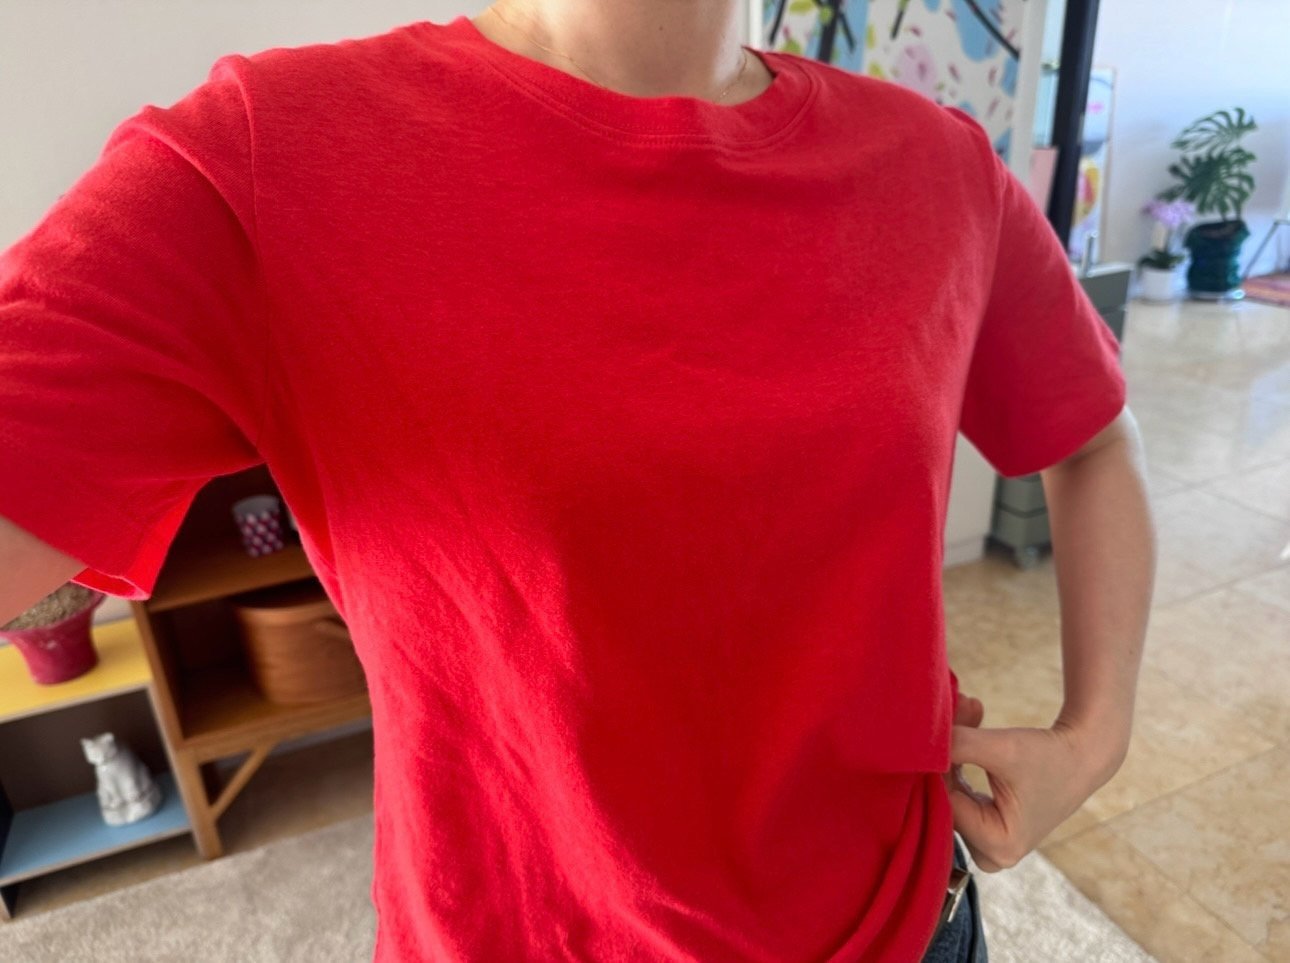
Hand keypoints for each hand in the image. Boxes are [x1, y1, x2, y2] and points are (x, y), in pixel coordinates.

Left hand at [941, 694, 1125, 872]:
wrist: (1083, 754)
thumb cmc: (1047, 754)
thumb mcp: (1002, 748)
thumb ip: (959, 745)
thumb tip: (919, 743)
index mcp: (999, 845)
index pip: (945, 806)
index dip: (937, 767)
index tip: (941, 729)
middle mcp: (993, 853)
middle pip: (946, 803)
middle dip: (946, 755)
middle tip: (960, 712)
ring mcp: (990, 842)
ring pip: (951, 794)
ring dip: (954, 754)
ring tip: (969, 710)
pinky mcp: (989, 826)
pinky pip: (959, 793)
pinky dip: (961, 762)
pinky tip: (970, 724)